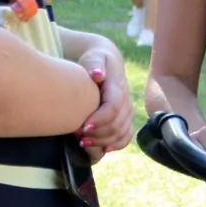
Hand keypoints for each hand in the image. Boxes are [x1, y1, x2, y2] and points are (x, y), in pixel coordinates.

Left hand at [73, 43, 133, 162]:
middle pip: (117, 125)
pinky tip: (102, 149)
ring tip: (83, 142)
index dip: (99, 121)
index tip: (82, 127)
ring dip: (103, 142)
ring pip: (121, 134)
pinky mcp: (126, 119)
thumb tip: (98, 74)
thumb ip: (95, 64)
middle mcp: (126, 101)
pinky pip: (126, 137)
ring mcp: (127, 112)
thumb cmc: (95, 60)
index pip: (113, 108)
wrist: (107, 63)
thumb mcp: (94, 57)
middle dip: (97, 134)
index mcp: (118, 87)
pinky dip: (115, 145)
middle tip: (77, 136)